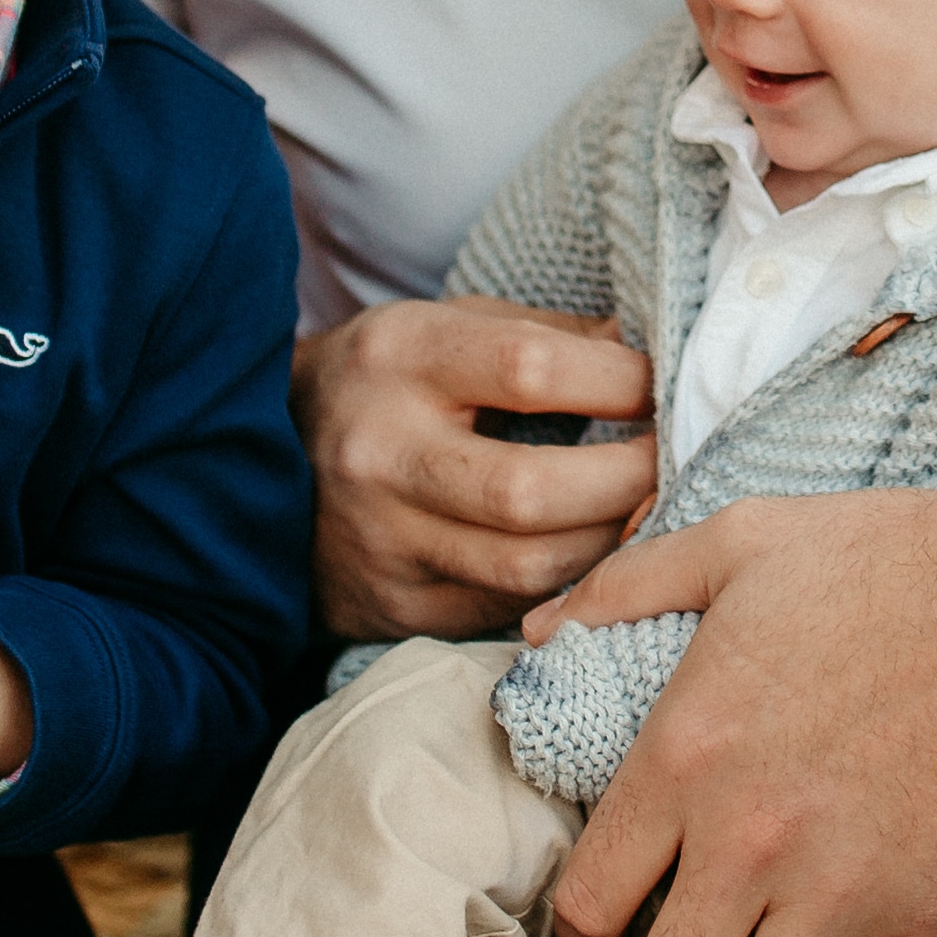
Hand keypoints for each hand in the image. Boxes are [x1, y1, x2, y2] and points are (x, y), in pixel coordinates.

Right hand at [296, 296, 656, 641]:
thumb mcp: (447, 326)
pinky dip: (561, 586)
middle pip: (531, 491)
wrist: (265, 455)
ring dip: (608, 544)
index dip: (617, 384)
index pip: (529, 369)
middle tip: (672, 463)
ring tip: (642, 513)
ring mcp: (379, 539)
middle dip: (626, 482)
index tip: (658, 390)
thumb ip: (547, 336)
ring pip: (526, 567)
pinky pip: (503, 610)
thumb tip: (650, 356)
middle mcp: (379, 452)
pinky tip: (588, 556)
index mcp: (398, 357)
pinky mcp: (389, 603)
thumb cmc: (386, 379)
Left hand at [530, 474, 936, 936]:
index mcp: (685, 758)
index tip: (607, 917)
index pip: (586, 910)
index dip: (583, 928)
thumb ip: (622, 588)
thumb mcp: (739, 541)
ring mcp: (841, 896)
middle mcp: (749, 846)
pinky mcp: (928, 921)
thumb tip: (538, 630)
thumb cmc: (891, 560)